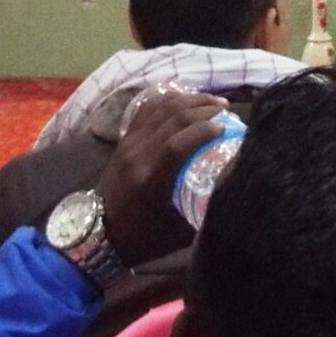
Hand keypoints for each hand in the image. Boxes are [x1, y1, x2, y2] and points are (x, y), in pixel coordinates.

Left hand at [93, 88, 229, 266]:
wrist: (100, 233)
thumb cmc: (144, 237)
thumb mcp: (180, 231)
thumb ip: (206, 207)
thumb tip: (234, 183)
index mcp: (150, 181)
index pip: (178, 144)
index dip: (204, 131)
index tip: (228, 129)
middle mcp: (137, 156)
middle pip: (172, 119)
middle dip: (204, 109)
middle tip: (227, 111)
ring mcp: (128, 143)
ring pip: (160, 108)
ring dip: (190, 100)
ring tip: (213, 102)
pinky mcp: (124, 139)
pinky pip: (147, 109)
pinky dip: (169, 99)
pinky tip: (187, 100)